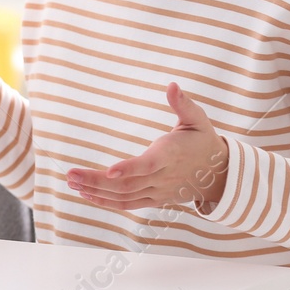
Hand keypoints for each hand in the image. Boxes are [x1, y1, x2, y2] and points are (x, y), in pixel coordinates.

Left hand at [66, 84, 229, 210]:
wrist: (219, 174)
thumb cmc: (203, 140)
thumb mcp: (197, 119)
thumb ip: (183, 103)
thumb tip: (172, 85)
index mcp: (172, 155)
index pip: (149, 165)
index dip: (130, 169)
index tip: (110, 170)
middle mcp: (163, 177)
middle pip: (127, 184)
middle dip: (96, 180)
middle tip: (70, 174)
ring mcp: (158, 192)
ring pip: (124, 196)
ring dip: (96, 191)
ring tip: (72, 182)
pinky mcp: (154, 200)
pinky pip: (128, 204)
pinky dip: (107, 202)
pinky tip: (87, 194)